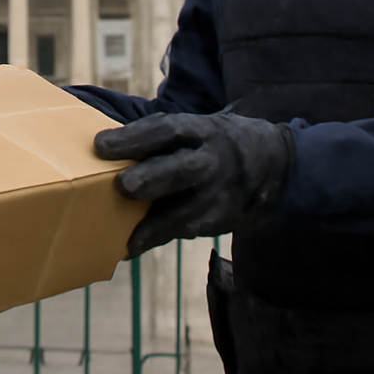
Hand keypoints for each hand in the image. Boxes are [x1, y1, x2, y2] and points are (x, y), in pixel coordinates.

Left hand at [94, 110, 292, 256]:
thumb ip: (158, 137)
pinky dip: (156, 238)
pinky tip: (130, 245)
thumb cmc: (212, 143)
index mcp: (202, 130)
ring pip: (184, 212)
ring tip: (121, 236)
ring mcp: (220, 194)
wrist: (272, 164)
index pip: (166, 130)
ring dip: (151, 224)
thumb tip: (103, 147)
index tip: (100, 145)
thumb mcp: (195, 128)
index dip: (134, 137)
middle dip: (151, 179)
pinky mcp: (221, 221)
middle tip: (122, 186)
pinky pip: (184, 231)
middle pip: (181, 170)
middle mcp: (213, 161)